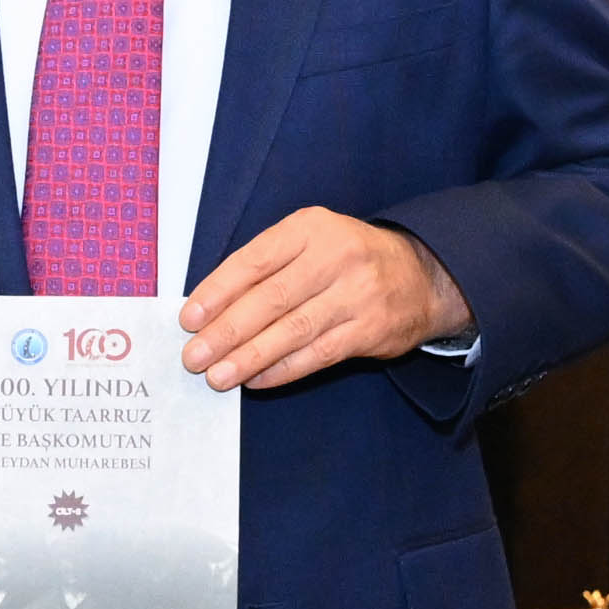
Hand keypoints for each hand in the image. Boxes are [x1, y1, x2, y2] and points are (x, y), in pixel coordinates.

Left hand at [180, 209, 466, 387]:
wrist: (419, 276)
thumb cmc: (346, 260)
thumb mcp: (310, 242)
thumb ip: (266, 266)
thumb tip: (210, 308)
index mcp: (311, 228)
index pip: (254, 261)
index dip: (218, 292)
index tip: (189, 318)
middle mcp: (335, 257)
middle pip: (270, 299)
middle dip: (226, 331)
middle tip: (193, 356)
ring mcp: (356, 295)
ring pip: (292, 331)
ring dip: (249, 357)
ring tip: (217, 376)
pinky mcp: (370, 330)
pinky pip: (317, 354)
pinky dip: (282, 370)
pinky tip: (255, 379)